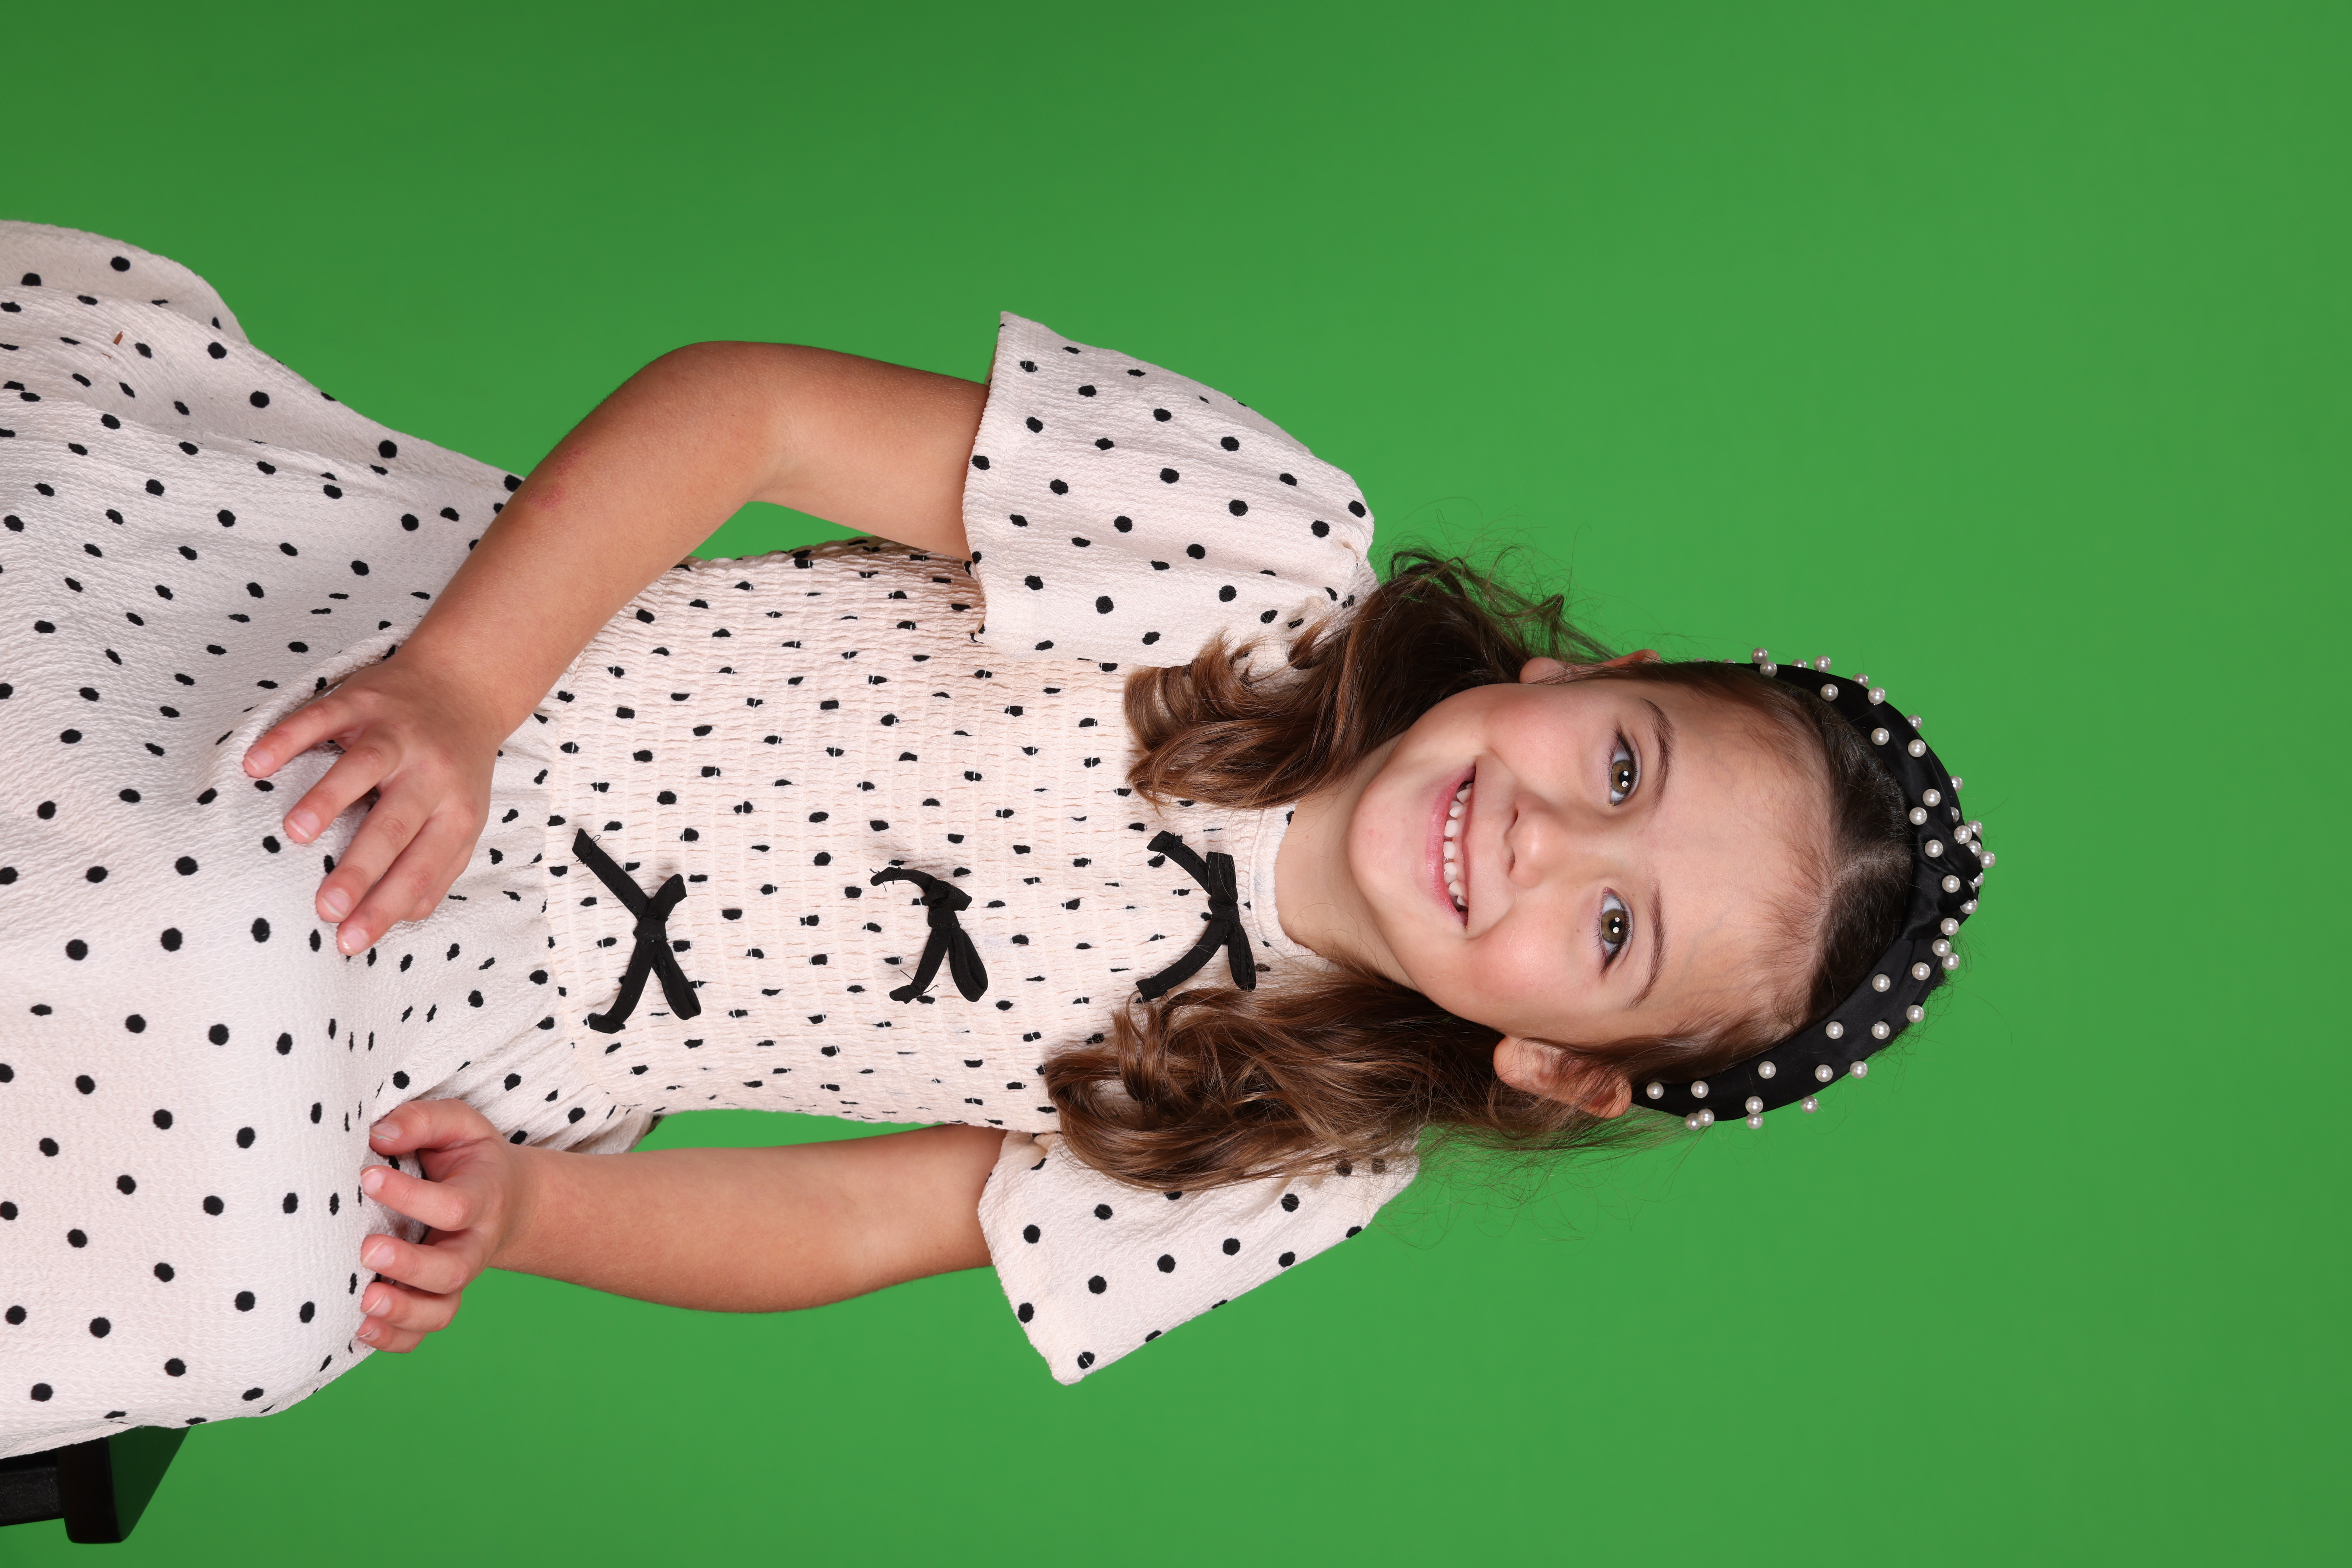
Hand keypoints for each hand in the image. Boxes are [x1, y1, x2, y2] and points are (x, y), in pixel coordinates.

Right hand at [242, 654, 506, 953]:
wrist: (464, 686)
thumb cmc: (455, 769)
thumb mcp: (463, 819)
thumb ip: (438, 868)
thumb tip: (401, 916)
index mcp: (455, 810)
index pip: (421, 867)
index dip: (386, 906)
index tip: (350, 940)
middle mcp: (430, 772)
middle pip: (394, 825)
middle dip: (359, 868)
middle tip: (325, 907)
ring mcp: (397, 732)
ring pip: (363, 766)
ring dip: (327, 799)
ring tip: (295, 834)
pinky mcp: (364, 699)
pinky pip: (322, 717)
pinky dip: (287, 738)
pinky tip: (256, 764)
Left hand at [355, 1100, 538, 1353]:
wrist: (504, 1198)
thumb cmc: (468, 1157)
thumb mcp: (458, 1124)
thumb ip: (423, 1120)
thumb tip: (378, 1134)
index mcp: (483, 1199)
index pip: (455, 1206)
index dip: (410, 1196)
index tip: (366, 1175)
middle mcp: (474, 1245)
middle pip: (453, 1269)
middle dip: (409, 1265)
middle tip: (366, 1249)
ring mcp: (457, 1277)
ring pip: (441, 1309)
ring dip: (402, 1311)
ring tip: (363, 1300)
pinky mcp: (437, 1298)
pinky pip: (424, 1332)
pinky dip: (395, 1338)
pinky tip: (361, 1328)